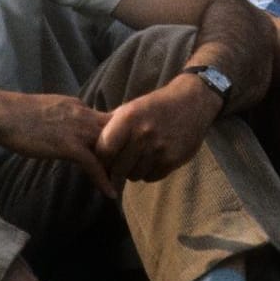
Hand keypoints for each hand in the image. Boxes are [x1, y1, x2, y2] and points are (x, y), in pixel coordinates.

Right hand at [0, 92, 116, 197]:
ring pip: (110, 148)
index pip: (107, 120)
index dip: (119, 134)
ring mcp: (77, 130)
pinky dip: (104, 179)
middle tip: (134, 168)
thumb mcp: (49, 110)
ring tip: (127, 183)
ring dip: (120, 166)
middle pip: (117, 132)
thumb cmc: (17, 114)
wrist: (2, 113)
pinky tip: (110, 193)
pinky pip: (94, 164)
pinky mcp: (69, 145)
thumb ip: (63, 119)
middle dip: (127, 149)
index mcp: (78, 106)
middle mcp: (83, 115)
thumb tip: (66, 129)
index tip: (126, 148)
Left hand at [93, 78, 216, 187]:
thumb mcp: (130, 108)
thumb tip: (87, 146)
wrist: (192, 103)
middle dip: (115, 171)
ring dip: (133, 172)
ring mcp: (159, 148)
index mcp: (127, 119)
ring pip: (134, 176)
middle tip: (117, 168)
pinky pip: (151, 177)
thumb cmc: (155, 106)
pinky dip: (149, 173)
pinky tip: (152, 161)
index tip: (102, 161)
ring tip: (137, 160)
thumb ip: (110, 127)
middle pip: (118, 168)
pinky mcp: (172, 160)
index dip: (101, 159)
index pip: (104, 151)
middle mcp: (142, 134)